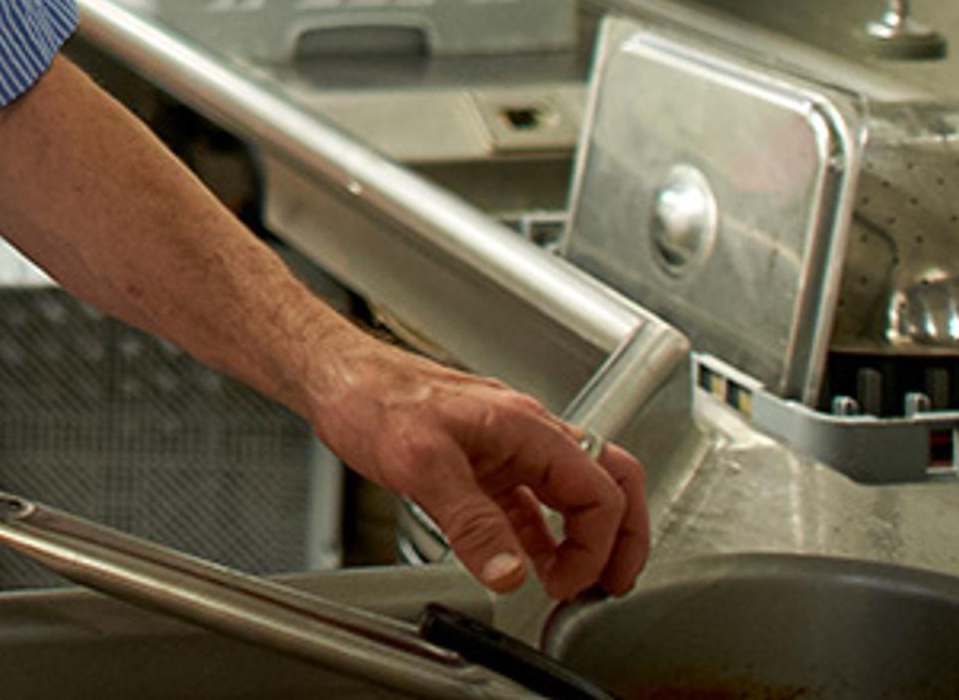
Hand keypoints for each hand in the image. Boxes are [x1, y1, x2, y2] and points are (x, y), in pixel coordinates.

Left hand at [304, 339, 650, 604]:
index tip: (570, 583)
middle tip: (611, 582)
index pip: (600, 491)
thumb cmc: (371, 397)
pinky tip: (528, 558)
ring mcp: (506, 444)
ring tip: (573, 581)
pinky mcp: (483, 457)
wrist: (336, 376)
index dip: (597, 545)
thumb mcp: (421, 464)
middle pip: (608, 482)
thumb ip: (471, 522)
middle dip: (622, 536)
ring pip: (572, 490)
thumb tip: (511, 571)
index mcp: (526, 427)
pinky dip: (541, 532)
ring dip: (582, 538)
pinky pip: (530, 497)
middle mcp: (526, 432)